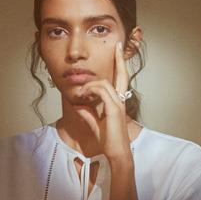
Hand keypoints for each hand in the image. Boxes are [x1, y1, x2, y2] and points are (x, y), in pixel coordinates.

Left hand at [72, 41, 130, 160]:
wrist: (117, 154)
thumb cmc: (110, 142)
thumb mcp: (95, 125)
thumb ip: (88, 114)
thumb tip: (79, 105)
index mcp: (118, 103)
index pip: (120, 80)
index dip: (119, 66)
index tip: (117, 52)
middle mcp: (120, 101)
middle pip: (122, 75)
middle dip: (119, 59)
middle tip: (117, 46)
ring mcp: (118, 104)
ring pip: (104, 83)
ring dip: (90, 85)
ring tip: (80, 92)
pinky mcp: (113, 110)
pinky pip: (101, 92)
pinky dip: (90, 91)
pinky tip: (82, 97)